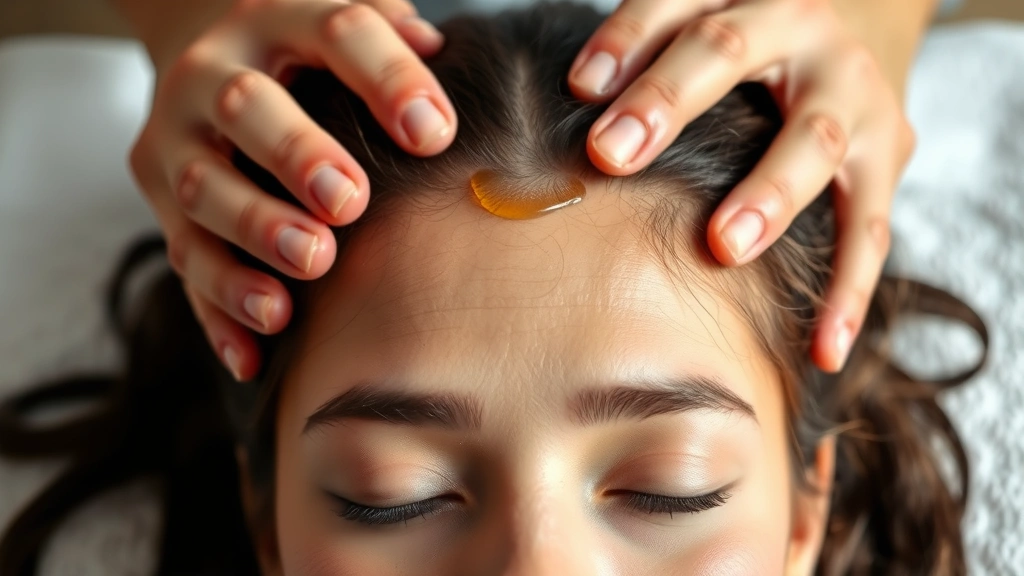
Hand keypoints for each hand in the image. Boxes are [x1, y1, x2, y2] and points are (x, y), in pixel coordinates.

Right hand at [128, 0, 456, 379]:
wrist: (206, 60)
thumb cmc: (303, 57)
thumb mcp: (344, 25)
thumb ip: (392, 35)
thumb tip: (441, 56)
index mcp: (274, 20)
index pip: (334, 31)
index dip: (386, 79)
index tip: (434, 134)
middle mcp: (211, 75)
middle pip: (246, 107)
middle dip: (295, 156)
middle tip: (348, 203)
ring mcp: (175, 140)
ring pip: (203, 192)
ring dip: (253, 237)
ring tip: (304, 277)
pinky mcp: (158, 201)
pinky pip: (183, 260)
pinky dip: (218, 312)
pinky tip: (256, 354)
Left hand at [569, 0, 920, 371]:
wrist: (845, 46)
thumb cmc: (742, 50)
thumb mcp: (698, 30)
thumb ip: (641, 56)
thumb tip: (571, 104)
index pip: (675, 6)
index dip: (626, 42)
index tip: (578, 88)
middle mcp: (802, 31)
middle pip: (732, 51)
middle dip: (671, 100)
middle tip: (614, 154)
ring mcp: (855, 92)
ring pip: (815, 139)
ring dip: (770, 193)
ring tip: (724, 247)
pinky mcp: (889, 154)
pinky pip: (872, 227)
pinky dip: (850, 291)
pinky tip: (824, 348)